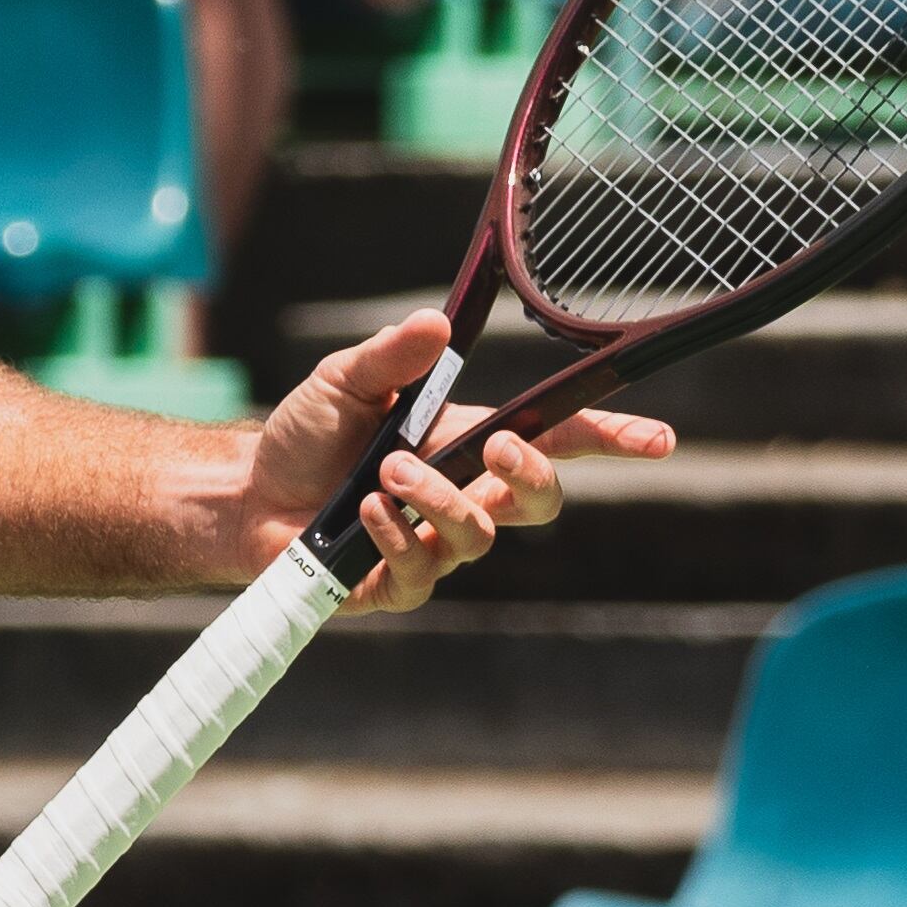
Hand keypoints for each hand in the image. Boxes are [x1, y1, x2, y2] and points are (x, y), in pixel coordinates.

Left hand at [238, 309, 674, 615]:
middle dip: (533, 475)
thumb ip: (391, 357)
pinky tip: (364, 512)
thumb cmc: (307, 436)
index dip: (610, 439)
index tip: (658, 438)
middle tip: (496, 446)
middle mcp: (462, 496)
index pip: (554, 440)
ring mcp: (434, 544)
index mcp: (465, 441)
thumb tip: (437, 323)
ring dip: (437, 500)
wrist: (247, 493)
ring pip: (480, 536)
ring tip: (384, 474)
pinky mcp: (397, 583)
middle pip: (541, 500)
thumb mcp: (344, 381)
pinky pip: (421, 571)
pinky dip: (395, 536)